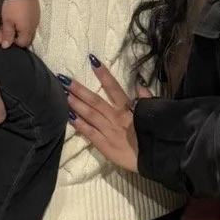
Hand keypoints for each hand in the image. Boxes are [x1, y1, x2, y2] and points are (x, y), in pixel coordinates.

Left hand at [0, 0, 39, 47]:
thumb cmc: (13, 6)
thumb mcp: (7, 21)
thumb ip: (7, 34)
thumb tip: (6, 46)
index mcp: (27, 31)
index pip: (23, 44)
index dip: (14, 42)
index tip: (7, 36)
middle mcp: (34, 27)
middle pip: (27, 38)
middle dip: (18, 36)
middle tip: (9, 29)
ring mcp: (37, 19)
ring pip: (30, 30)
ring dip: (22, 29)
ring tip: (13, 21)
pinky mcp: (37, 12)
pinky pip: (32, 22)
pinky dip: (25, 22)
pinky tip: (19, 16)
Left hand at [65, 57, 149, 173]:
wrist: (157, 159)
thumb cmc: (157, 136)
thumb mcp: (156, 115)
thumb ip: (147, 99)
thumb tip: (139, 83)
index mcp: (129, 110)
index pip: (114, 88)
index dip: (104, 74)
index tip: (92, 61)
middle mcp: (116, 118)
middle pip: (95, 101)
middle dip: (79, 89)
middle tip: (64, 79)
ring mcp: (109, 131)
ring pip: (89, 114)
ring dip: (75, 103)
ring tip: (62, 93)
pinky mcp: (104, 146)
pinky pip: (89, 133)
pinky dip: (78, 124)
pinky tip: (67, 116)